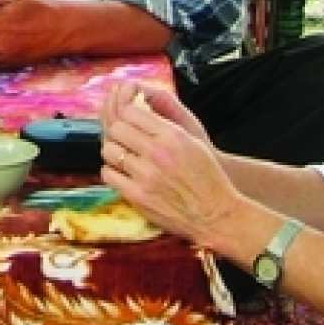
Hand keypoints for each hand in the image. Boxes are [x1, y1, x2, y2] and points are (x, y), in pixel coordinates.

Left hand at [98, 80, 238, 244]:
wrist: (214, 214)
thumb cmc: (206, 178)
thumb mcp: (192, 142)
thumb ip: (165, 126)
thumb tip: (137, 110)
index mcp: (172, 136)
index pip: (131, 112)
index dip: (126, 113)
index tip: (128, 119)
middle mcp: (157, 153)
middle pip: (116, 128)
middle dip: (118, 131)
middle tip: (125, 138)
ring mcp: (145, 175)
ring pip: (109, 150)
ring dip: (114, 151)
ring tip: (124, 156)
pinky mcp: (137, 195)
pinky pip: (109, 175)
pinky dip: (113, 172)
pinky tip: (123, 173)